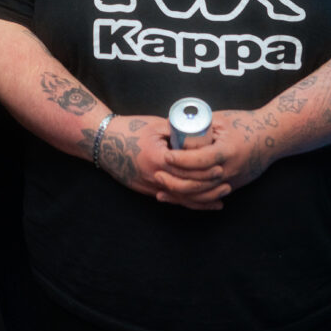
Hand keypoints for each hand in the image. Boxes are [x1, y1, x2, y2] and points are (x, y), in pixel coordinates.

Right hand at [98, 115, 230, 209]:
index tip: (221, 166)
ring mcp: (149, 186)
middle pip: (187, 187)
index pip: (187, 169)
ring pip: (180, 198)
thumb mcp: (155, 126)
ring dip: (201, 200)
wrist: (103, 142)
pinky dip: (187, 202)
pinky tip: (202, 204)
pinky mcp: (146, 190)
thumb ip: (177, 132)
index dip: (206, 171)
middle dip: (208, 187)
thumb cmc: (129, 129)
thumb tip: (200, 135)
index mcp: (157, 158)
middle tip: (226, 182)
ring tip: (221, 197)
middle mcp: (154, 176)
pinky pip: (171, 200)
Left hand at [163, 108, 278, 195]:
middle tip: (157, 174)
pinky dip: (193, 200)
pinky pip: (209, 197)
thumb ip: (200, 124)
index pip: (200, 160)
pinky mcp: (233, 186)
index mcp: (228, 151)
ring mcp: (233, 180)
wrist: (273, 137)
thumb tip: (172, 123)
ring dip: (180, 195)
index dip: (181, 160)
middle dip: (175, 181)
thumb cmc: (246, 123)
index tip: (165, 156)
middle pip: (199, 182)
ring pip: (202, 195)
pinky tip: (178, 199)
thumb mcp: (222, 120)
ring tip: (160, 190)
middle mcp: (231, 169)